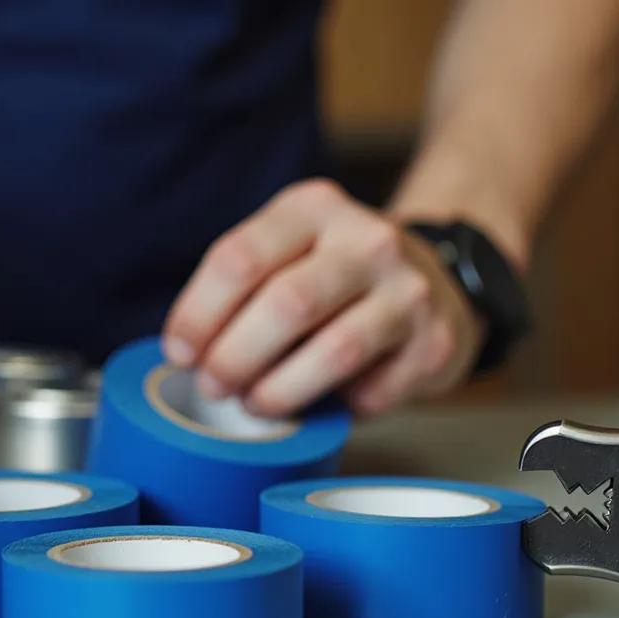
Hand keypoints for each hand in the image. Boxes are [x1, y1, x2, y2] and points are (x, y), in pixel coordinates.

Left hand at [161, 178, 485, 418]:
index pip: (240, 259)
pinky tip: (326, 405)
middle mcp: (367, 240)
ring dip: (281, 390)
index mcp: (314, 208)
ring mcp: (408, 291)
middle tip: (214, 387)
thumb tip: (187, 351)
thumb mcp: (291, 251)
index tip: (180, 353)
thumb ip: (244, 284)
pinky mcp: (434, 343)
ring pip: (334, 350)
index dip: (198, 314)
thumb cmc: (338, 278)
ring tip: (255, 405)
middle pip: (286, 304)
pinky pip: (374, 392)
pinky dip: (340, 408)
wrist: (438, 282)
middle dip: (235, 357)